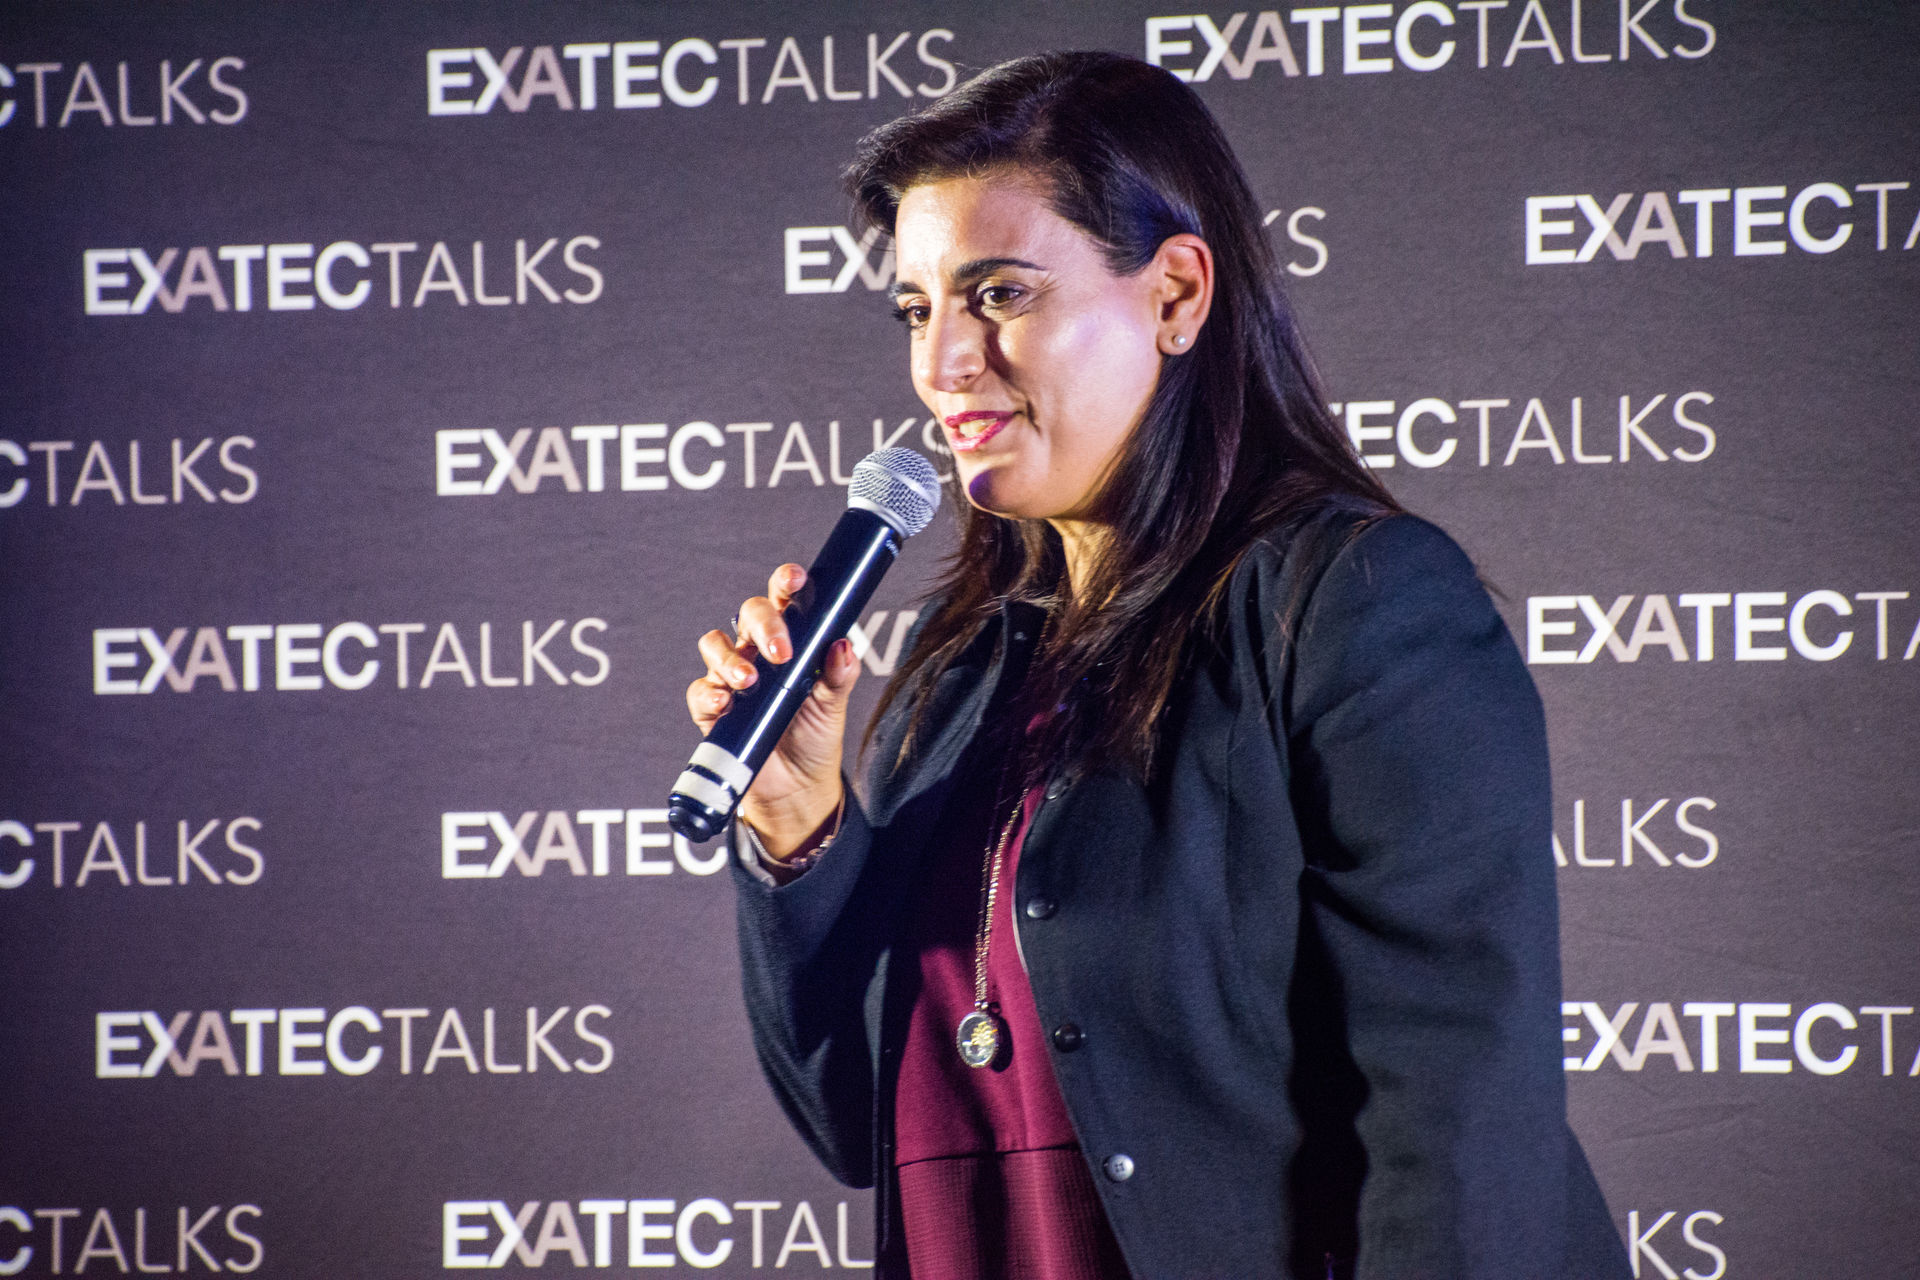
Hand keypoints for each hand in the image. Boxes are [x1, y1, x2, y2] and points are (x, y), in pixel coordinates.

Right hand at [686, 563, 856, 859]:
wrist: (797, 786)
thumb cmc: (815, 734)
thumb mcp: (834, 703)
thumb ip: (840, 674)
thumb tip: (843, 646)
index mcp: (789, 639)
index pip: (783, 600)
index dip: (785, 582)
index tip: (795, 579)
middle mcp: (757, 651)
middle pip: (749, 615)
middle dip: (764, 626)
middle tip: (782, 652)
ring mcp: (732, 678)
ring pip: (715, 646)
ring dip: (731, 659)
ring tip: (750, 681)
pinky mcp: (713, 709)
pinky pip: (700, 692)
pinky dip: (710, 695)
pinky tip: (725, 704)